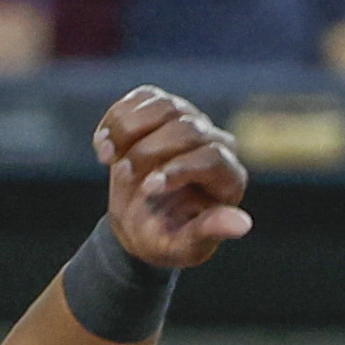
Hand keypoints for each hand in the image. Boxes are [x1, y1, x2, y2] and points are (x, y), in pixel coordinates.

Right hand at [95, 83, 253, 268]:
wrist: (138, 222)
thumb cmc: (164, 238)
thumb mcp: (183, 247)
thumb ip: (208, 232)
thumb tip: (242, 224)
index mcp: (227, 178)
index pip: (212, 158)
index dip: (180, 169)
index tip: (148, 188)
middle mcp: (214, 143)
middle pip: (188, 128)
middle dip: (149, 151)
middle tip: (124, 174)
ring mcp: (189, 121)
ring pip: (164, 106)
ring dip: (128, 128)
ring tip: (107, 156)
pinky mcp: (162, 110)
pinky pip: (142, 98)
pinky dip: (117, 117)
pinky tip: (102, 143)